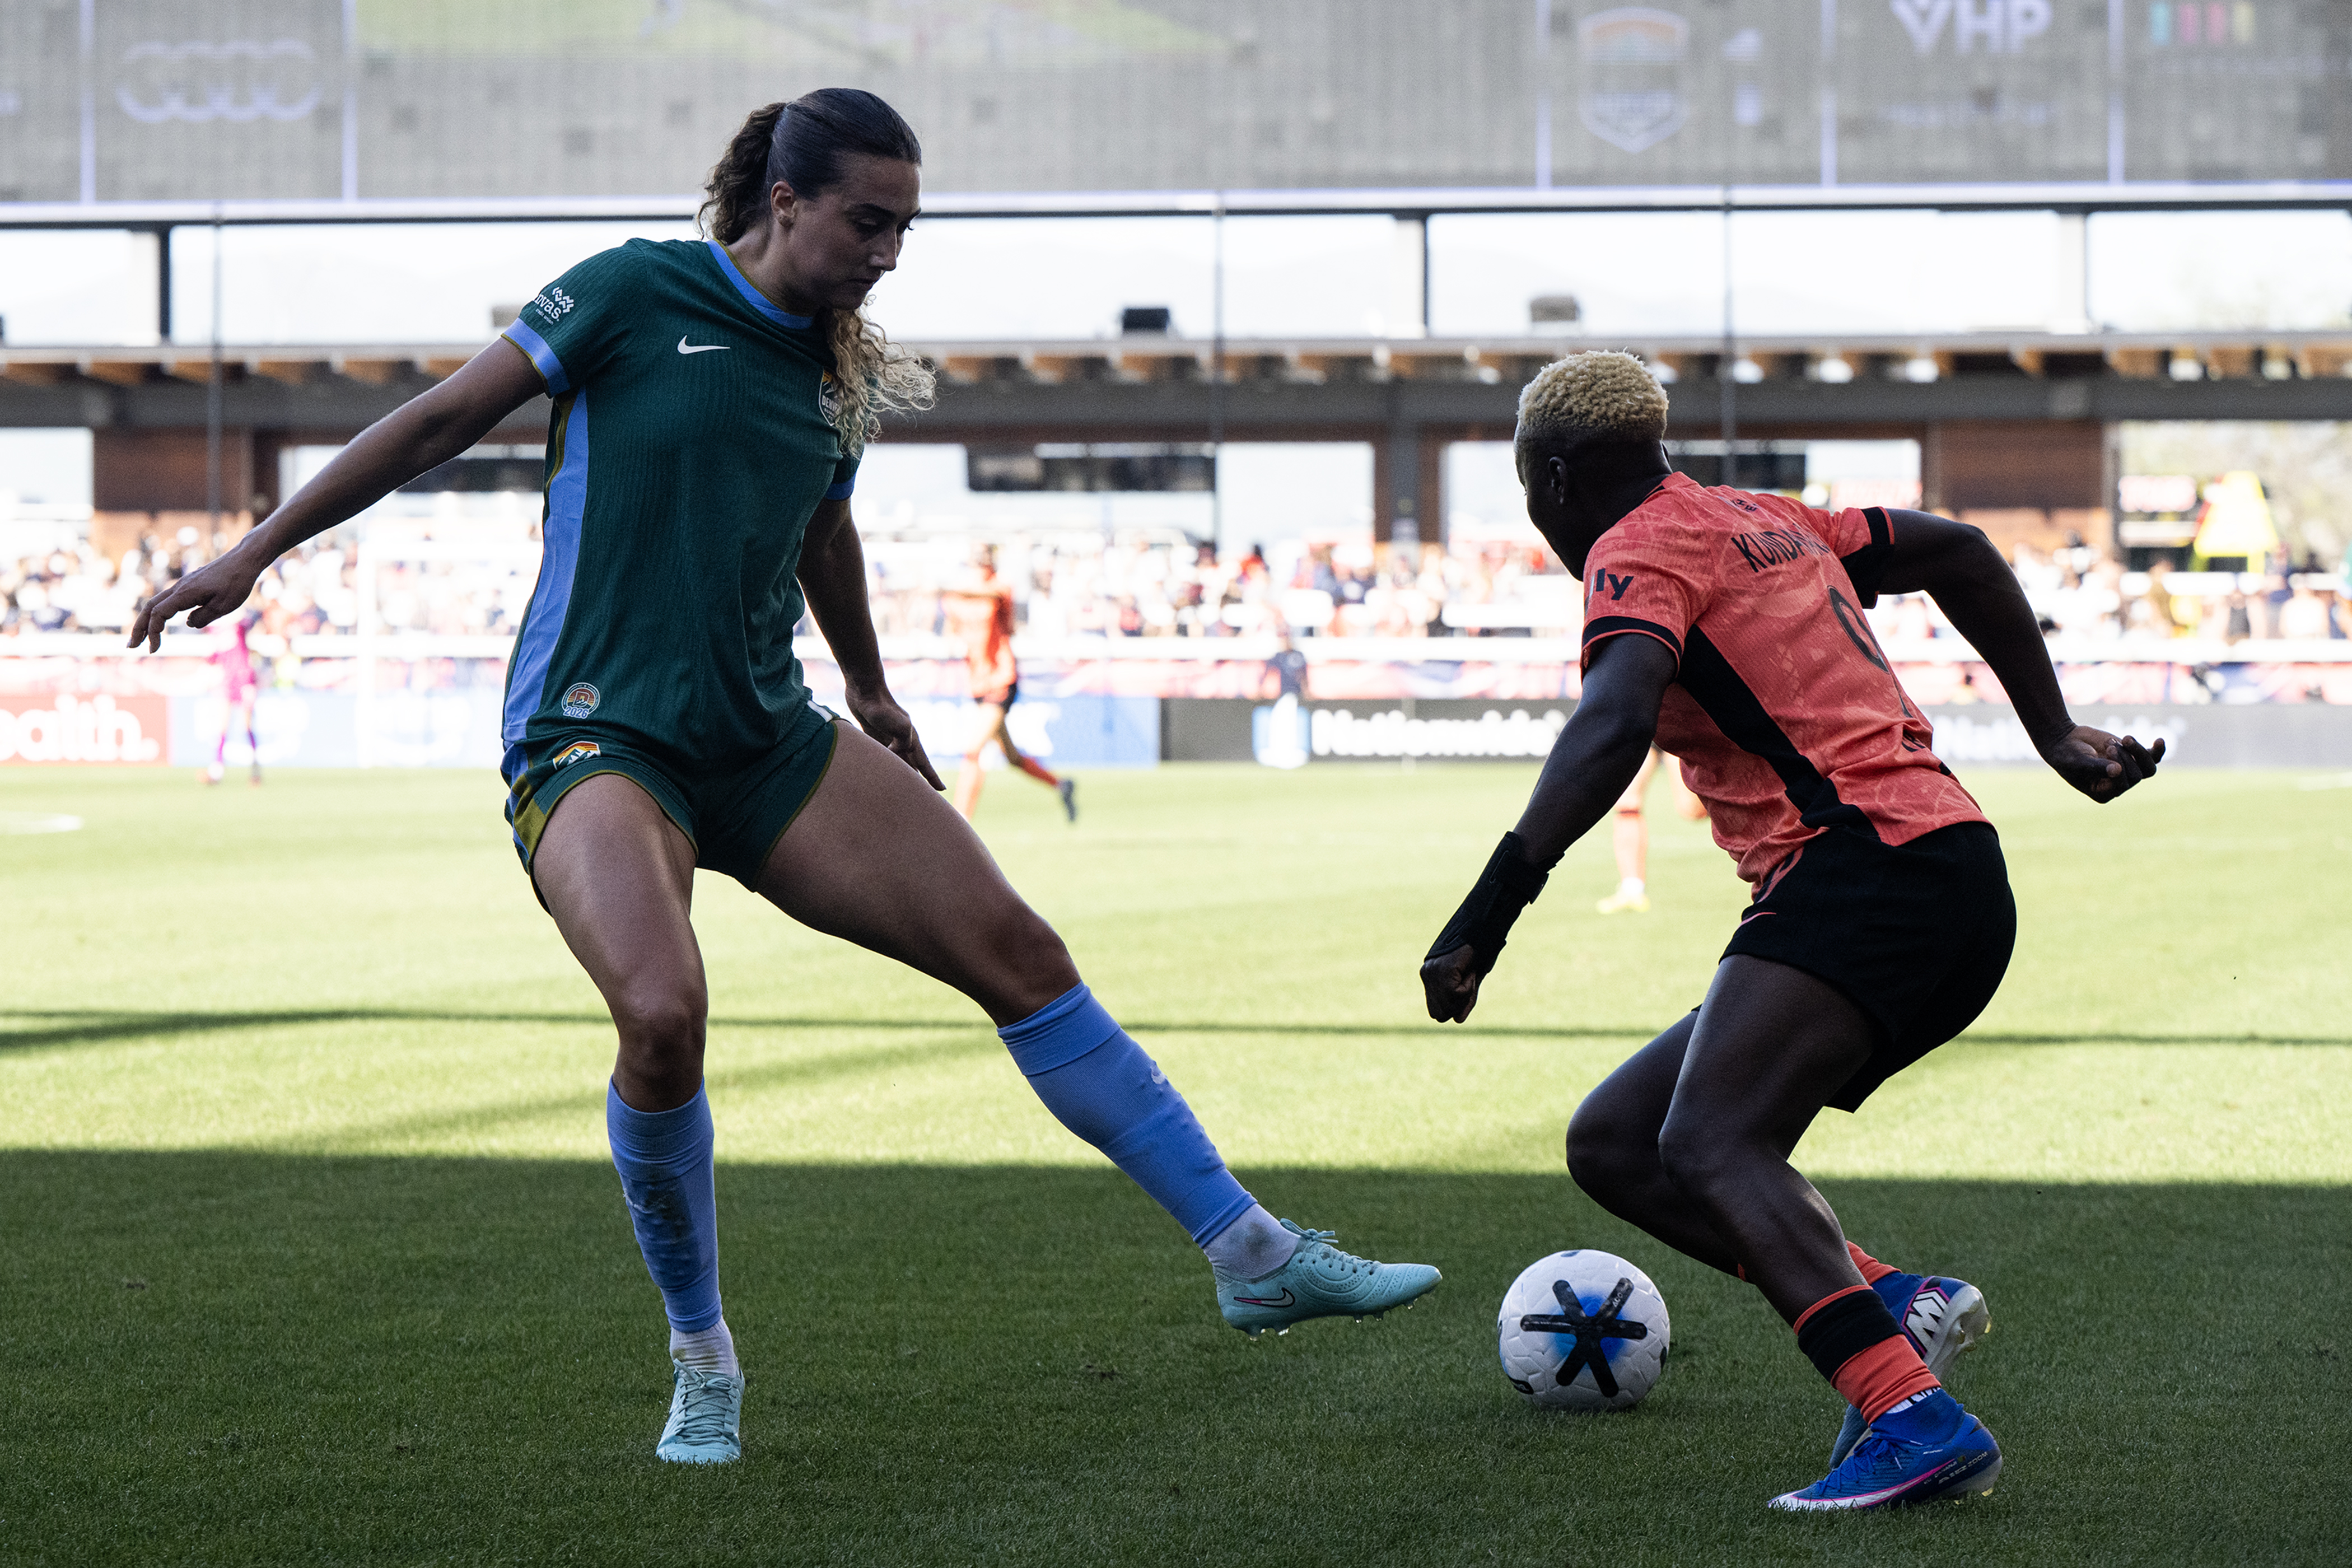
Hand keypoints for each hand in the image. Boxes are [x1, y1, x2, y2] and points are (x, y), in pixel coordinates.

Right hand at [128, 541, 263, 651]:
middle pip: (150, 607)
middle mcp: (179, 587)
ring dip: (147, 620)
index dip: (152, 632)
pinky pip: (169, 600)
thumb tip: (189, 623)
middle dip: (138, 628)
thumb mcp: (224, 606)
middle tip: (131, 646)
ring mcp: (183, 585)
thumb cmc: (237, 583)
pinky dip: (161, 613)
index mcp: (185, 593)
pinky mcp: (190, 585)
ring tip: (143, 638)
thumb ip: (203, 617)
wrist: (244, 560)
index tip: (154, 650)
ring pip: (157, 602)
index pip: (158, 613)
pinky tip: (163, 623)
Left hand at [846, 687, 943, 789]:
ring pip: (896, 761)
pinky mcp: (873, 735)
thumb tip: (895, 754)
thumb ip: (903, 743)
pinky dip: (883, 764)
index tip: (941, 790)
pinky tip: (879, 770)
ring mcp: (887, 738)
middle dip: (918, 779)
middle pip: (912, 765)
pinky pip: (880, 754)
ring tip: (901, 788)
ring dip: (899, 773)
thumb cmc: (883, 707)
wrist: (865, 690)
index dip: (932, 777)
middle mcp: (901, 741)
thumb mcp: (901, 725)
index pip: (924, 763)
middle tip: (922, 795)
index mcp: (911, 739)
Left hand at [1420, 943, 1483, 1022]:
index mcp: (1429, 977)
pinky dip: (1469, 987)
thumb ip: (1463, 1001)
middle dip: (1458, 1005)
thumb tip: (1458, 1021)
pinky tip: (1470, 971)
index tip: (1465, 987)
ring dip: (1465, 994)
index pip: (1435, 1012)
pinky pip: (1456, 993)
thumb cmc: (1478, 954)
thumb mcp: (1470, 982)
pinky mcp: (1443, 969)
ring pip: (1448, 1005)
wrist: (1483, 929)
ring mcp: (1432, 972)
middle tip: (1469, 981)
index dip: (1454, 1008)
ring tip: (1470, 973)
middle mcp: (1427, 975)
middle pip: (1439, 1013)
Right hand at [2039, 723, 2163, 801]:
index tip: (2109, 750)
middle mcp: (2117, 785)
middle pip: (2136, 776)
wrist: (2065, 740)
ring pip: (2147, 768)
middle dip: (2125, 757)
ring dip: (2139, 752)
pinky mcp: (2132, 757)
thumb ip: (2097, 766)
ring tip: (2125, 738)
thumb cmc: (2067, 754)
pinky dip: (2158, 750)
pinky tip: (2160, 740)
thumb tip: (2117, 771)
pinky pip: (2153, 757)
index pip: (2123, 785)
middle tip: (2109, 745)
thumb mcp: (2079, 761)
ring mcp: (2127, 771)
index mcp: (2103, 793)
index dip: (2121, 768)